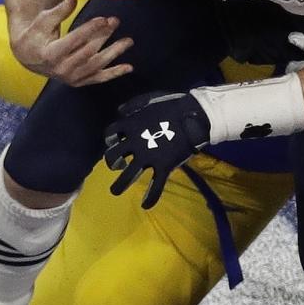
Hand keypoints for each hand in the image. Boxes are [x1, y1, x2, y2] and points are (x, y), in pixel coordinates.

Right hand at [9, 0, 133, 85]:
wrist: (28, 57)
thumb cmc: (36, 35)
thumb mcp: (44, 20)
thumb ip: (60, 10)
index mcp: (51, 54)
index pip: (75, 40)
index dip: (90, 29)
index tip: (103, 19)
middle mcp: (62, 69)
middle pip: (88, 51)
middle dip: (103, 35)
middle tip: (115, 21)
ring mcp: (71, 77)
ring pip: (97, 64)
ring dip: (114, 52)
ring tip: (128, 41)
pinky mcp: (78, 81)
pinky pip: (98, 78)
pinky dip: (114, 73)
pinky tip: (128, 67)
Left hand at [104, 91, 210, 208]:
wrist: (193, 116)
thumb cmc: (172, 105)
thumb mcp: (148, 99)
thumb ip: (132, 106)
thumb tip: (119, 112)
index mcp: (131, 126)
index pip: (110, 134)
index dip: (109, 140)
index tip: (114, 144)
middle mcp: (135, 143)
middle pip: (113, 157)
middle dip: (112, 163)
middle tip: (118, 166)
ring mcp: (148, 156)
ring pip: (128, 175)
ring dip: (119, 185)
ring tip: (115, 191)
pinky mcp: (163, 166)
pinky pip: (155, 186)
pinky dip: (150, 198)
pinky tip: (146, 205)